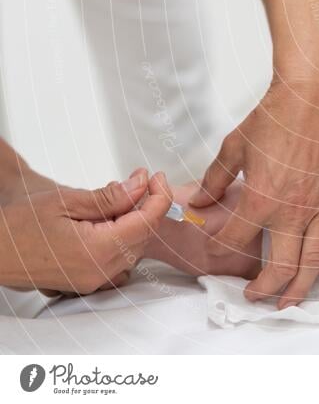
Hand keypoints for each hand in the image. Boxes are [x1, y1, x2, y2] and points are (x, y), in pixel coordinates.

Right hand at [0, 171, 171, 293]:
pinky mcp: (84, 283)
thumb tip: (142, 185)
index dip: (159, 195)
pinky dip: (122, 239)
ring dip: (135, 222)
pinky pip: (118, 262)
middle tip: (138, 181)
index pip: (147, 223)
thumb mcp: (67, 200)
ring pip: (134, 250)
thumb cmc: (19, 225)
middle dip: (147, 206)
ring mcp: (91, 282)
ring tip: (118, 200)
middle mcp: (99, 272)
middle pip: (144, 237)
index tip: (155, 176)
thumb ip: (110, 197)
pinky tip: (108, 221)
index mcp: (97, 251)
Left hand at [190, 81, 318, 306]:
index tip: (217, 249)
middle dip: (263, 289)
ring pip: (312, 263)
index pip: (235, 240)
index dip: (220, 248)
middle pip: (279, 268)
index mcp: (260, 198)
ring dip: (300, 290)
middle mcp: (292, 210)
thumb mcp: (233, 147)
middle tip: (254, 296)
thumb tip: (198, 203)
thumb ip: (214, 179)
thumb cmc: (272, 117)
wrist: (311, 96)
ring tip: (288, 303)